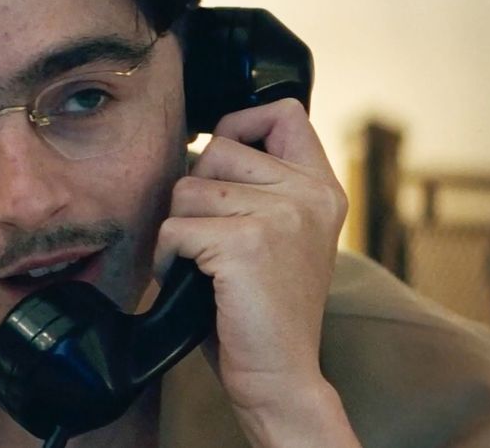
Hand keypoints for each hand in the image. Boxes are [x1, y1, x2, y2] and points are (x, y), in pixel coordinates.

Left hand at [154, 98, 357, 445]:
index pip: (283, 112)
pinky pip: (174, 227)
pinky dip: (167, 258)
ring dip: (179, 230)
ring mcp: (282, 215)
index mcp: (322, 189)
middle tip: (214, 242)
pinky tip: (191, 282)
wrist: (280, 376)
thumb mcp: (281, 235)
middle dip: (196, 193)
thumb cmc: (265, 309)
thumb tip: (199, 144)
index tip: (225, 162)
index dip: (240, 123)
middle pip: (215, 148)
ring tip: (205, 266)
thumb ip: (262, 186)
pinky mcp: (246, 242)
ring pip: (187, 188)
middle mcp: (309, 195)